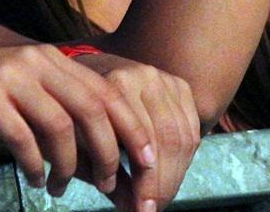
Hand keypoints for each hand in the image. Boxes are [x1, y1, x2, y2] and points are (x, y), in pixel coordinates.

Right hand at [0, 45, 153, 202]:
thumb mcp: (26, 109)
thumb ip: (63, 129)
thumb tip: (106, 170)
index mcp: (53, 60)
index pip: (108, 93)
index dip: (133, 128)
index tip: (149, 162)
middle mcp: (36, 60)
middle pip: (93, 107)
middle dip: (110, 152)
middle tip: (111, 185)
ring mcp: (8, 73)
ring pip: (60, 124)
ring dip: (69, 165)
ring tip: (62, 187)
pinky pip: (20, 135)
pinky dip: (33, 163)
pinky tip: (33, 178)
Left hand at [78, 53, 199, 211]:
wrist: (85, 71)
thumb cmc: (79, 110)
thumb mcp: (81, 140)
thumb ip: (105, 171)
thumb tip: (131, 208)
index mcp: (116, 84)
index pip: (140, 140)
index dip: (145, 181)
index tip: (142, 210)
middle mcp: (144, 77)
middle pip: (166, 139)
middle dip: (163, 182)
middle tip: (154, 210)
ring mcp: (165, 79)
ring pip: (183, 137)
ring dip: (176, 175)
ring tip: (162, 199)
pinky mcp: (179, 86)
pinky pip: (191, 129)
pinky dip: (185, 158)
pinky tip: (172, 176)